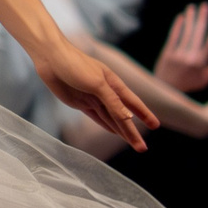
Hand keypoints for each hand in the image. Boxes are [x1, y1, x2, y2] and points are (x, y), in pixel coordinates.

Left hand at [36, 39, 158, 151]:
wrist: (51, 58)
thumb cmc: (75, 65)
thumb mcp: (96, 83)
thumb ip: (112, 101)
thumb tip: (128, 117)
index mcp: (114, 83)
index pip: (133, 103)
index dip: (144, 115)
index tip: (155, 126)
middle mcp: (106, 92)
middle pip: (123, 116)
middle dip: (132, 132)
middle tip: (143, 149)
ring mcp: (93, 98)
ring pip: (111, 119)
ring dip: (121, 132)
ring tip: (133, 144)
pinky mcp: (80, 102)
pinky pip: (97, 117)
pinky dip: (106, 125)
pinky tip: (114, 132)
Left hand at [155, 1, 207, 90]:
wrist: (165, 90)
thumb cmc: (188, 84)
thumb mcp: (204, 80)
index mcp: (201, 63)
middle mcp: (190, 58)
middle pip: (198, 35)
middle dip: (203, 19)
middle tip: (206, 5)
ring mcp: (178, 55)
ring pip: (186, 34)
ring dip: (190, 19)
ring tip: (193, 7)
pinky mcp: (167, 54)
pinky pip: (173, 37)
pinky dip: (177, 27)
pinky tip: (181, 17)